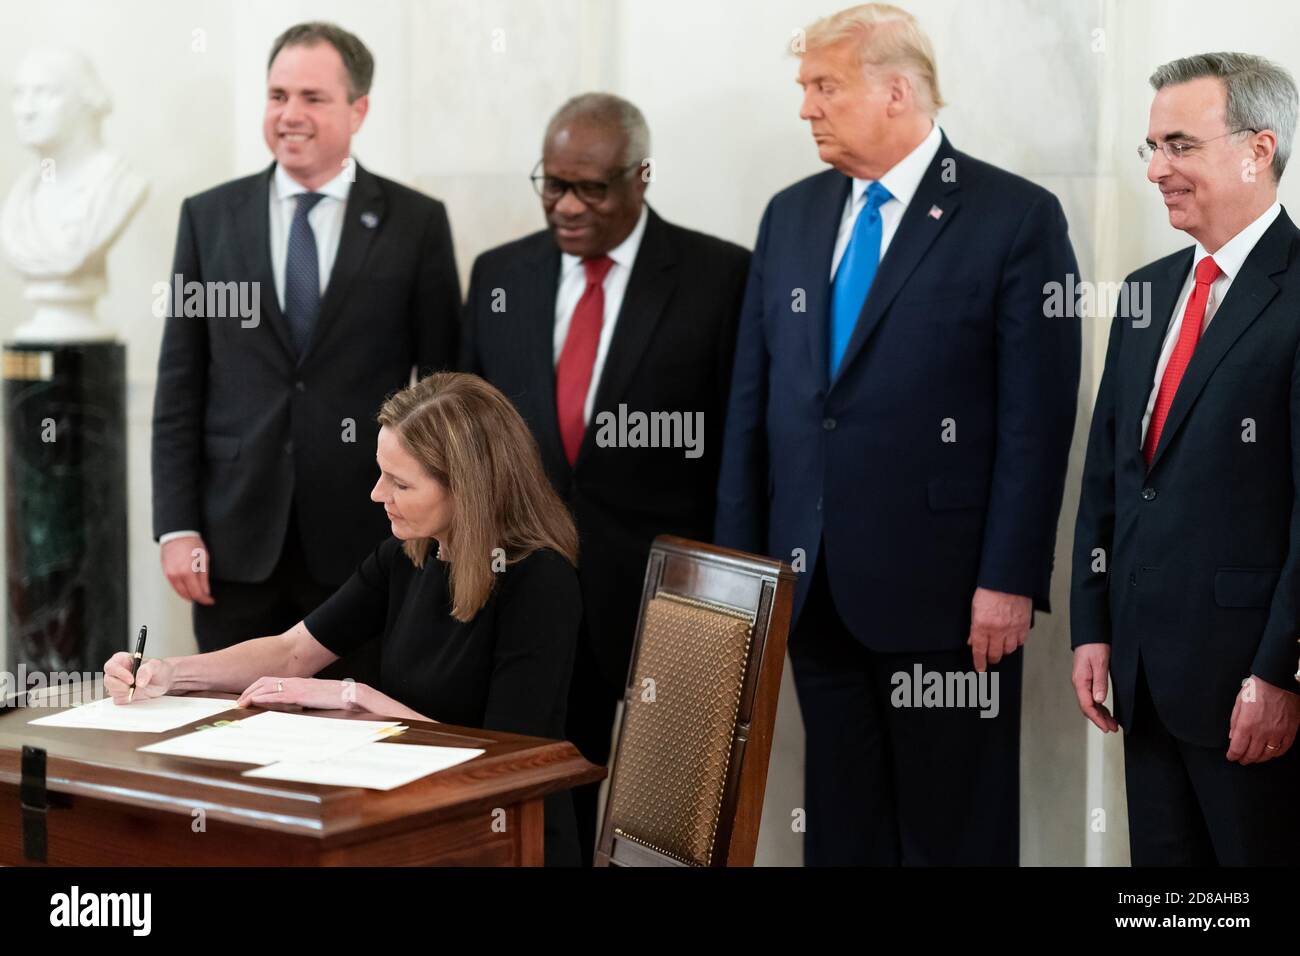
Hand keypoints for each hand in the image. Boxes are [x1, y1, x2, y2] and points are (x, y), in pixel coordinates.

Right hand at [104, 651, 174, 703]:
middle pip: (108, 680)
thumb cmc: (159, 669)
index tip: (131, 680)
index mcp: (122, 660)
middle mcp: (118, 672)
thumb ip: (147, 670)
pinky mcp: (121, 695)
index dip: (118, 673)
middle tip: (134, 686)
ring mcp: (118, 684)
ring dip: (125, 693)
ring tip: (137, 689)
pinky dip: (126, 699)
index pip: (111, 666)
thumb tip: (139, 681)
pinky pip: (118, 700)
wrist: (165, 680)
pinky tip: (135, 694)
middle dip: (121, 685)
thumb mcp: (156, 665)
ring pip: (111, 691)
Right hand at [161, 534, 213, 605]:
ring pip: (179, 592)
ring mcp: (169, 575)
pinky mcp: (165, 573)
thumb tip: (205, 592)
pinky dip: (182, 588)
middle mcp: (176, 576)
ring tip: (198, 592)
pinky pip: (174, 585)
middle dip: (197, 598)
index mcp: (187, 573)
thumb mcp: (204, 560)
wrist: (177, 534)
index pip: (197, 593)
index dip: (205, 599)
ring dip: (189, 594)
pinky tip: (189, 586)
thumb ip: (204, 578)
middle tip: (206, 597)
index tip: (210, 601)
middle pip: (187, 595)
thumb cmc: (193, 544)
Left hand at [236, 677, 365, 711]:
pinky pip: (277, 696)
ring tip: (240, 703)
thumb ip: (306, 699)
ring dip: (251, 694)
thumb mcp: (317, 697)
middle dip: (248, 690)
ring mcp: (297, 687)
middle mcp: (295, 682)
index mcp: (298, 682)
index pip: (271, 681)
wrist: (350, 694)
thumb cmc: (337, 698)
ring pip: (267, 687)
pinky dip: (263, 697)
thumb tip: (299, 706)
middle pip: (264, 681)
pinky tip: (254, 701)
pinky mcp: (300, 695)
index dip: (256, 687)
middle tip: (238, 701)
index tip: (247, 697)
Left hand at [967, 587, 1030, 671]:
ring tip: (1000, 647)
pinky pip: (1021, 641)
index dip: (979, 662)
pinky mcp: (1024, 625)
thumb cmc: (990, 590)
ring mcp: (1012, 628)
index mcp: (982, 625)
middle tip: (990, 658)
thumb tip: (972, 641)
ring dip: (1004, 651)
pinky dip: (1016, 642)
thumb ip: (974, 627)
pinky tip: (1012, 639)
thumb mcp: (974, 609)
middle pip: (995, 654)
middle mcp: (998, 630)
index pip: (979, 650)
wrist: (1008, 580)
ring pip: (1009, 650)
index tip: (980, 668)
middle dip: (991, 658)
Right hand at [1071, 643, 1118, 732]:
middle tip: (1112, 728)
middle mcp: (1079, 683)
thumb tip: (1099, 700)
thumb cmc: (1094, 646)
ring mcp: (1082, 682)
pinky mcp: (1086, 680)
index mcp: (1080, 681)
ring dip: (1100, 714)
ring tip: (1112, 723)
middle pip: (1087, 707)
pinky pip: (1091, 697)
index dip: (1097, 718)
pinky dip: (1099, 706)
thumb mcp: (1100, 664)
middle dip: (1099, 719)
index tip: (1106, 727)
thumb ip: (1100, 683)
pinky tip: (1106, 711)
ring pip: (1090, 703)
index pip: (1087, 705)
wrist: (1091, 635)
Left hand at [1227, 675, 1299, 763]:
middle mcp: (1262, 732)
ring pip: (1268, 755)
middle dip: (1245, 759)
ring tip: (1254, 758)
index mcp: (1247, 725)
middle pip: (1252, 754)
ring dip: (1259, 759)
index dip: (1233, 755)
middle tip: (1241, 760)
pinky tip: (1270, 753)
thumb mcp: (1239, 702)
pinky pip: (1283, 749)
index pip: (1237, 748)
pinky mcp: (1290, 731)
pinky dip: (1275, 754)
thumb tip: (1232, 737)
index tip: (1231, 757)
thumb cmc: (1256, 689)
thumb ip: (1234, 721)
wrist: (1278, 681)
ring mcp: (1278, 733)